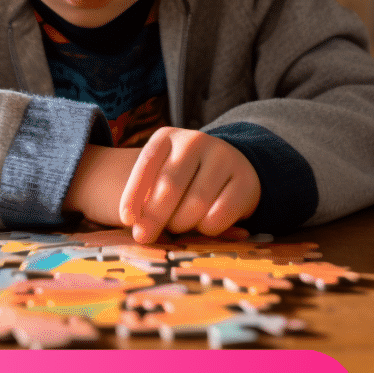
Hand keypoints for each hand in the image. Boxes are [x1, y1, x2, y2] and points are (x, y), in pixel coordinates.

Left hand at [119, 128, 259, 243]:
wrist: (229, 169)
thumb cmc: (183, 179)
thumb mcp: (160, 178)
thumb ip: (147, 199)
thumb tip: (140, 231)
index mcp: (167, 136)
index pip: (146, 164)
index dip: (132, 194)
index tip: (127, 220)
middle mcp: (196, 141)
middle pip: (170, 186)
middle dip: (155, 217)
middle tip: (146, 236)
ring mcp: (224, 157)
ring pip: (195, 203)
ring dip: (182, 223)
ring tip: (178, 225)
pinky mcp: (246, 179)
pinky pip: (220, 214)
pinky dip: (207, 228)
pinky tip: (203, 225)